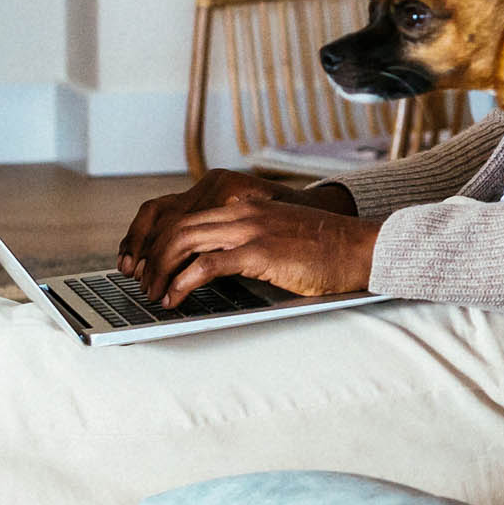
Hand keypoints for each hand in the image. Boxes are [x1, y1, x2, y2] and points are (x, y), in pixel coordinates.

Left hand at [118, 171, 378, 305]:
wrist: (361, 248)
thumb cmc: (326, 250)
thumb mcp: (279, 235)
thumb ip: (248, 239)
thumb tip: (214, 264)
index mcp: (244, 205)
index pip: (185, 214)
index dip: (158, 239)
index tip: (147, 264)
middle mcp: (241, 211)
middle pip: (175, 226)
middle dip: (151, 256)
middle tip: (143, 282)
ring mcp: (249, 228)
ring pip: (182, 241)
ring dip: (160, 270)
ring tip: (153, 293)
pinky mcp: (258, 251)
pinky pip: (205, 265)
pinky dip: (181, 283)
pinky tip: (175, 299)